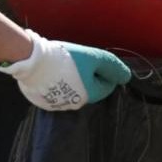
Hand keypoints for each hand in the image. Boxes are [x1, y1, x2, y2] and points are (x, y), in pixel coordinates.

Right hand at [0, 30, 131, 110]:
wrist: (33, 60)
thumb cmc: (66, 58)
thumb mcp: (93, 56)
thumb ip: (112, 66)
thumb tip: (127, 77)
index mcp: (90, 94)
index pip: (107, 84)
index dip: (104, 69)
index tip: (92, 60)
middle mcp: (76, 104)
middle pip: (91, 87)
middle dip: (89, 75)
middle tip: (79, 61)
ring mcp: (60, 103)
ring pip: (75, 89)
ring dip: (75, 78)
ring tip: (66, 64)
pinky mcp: (47, 100)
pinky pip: (61, 90)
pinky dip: (61, 82)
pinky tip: (56, 71)